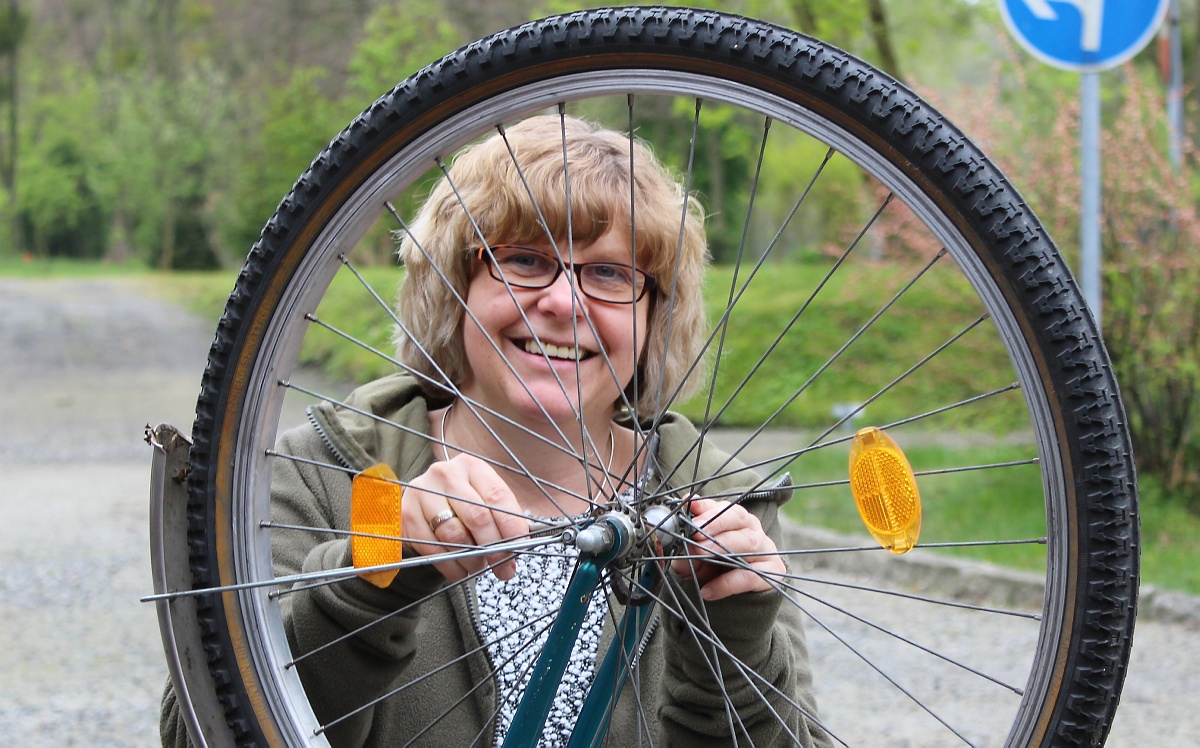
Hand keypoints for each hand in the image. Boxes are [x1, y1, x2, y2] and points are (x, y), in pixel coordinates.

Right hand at [403, 454, 526, 582]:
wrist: (424, 501)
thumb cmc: (463, 502)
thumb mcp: (484, 498)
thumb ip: (504, 517)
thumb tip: (518, 550)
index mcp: (471, 466)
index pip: (498, 497)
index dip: (512, 526)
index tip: (520, 547)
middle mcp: (445, 474)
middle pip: (477, 517)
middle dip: (494, 548)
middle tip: (504, 568)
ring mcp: (422, 492)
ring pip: (454, 535)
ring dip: (472, 559)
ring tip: (479, 566)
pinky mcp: (406, 514)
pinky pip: (433, 548)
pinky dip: (450, 565)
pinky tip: (459, 568)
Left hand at [670, 497, 784, 600]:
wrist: (732, 607)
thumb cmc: (710, 572)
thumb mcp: (692, 558)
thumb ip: (685, 546)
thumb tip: (678, 533)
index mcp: (734, 521)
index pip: (724, 506)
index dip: (707, 507)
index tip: (691, 508)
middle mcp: (752, 531)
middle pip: (739, 517)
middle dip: (716, 522)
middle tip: (696, 532)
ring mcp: (765, 551)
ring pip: (749, 541)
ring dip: (723, 546)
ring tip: (701, 554)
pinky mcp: (772, 574)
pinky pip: (751, 575)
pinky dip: (727, 583)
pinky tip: (708, 591)